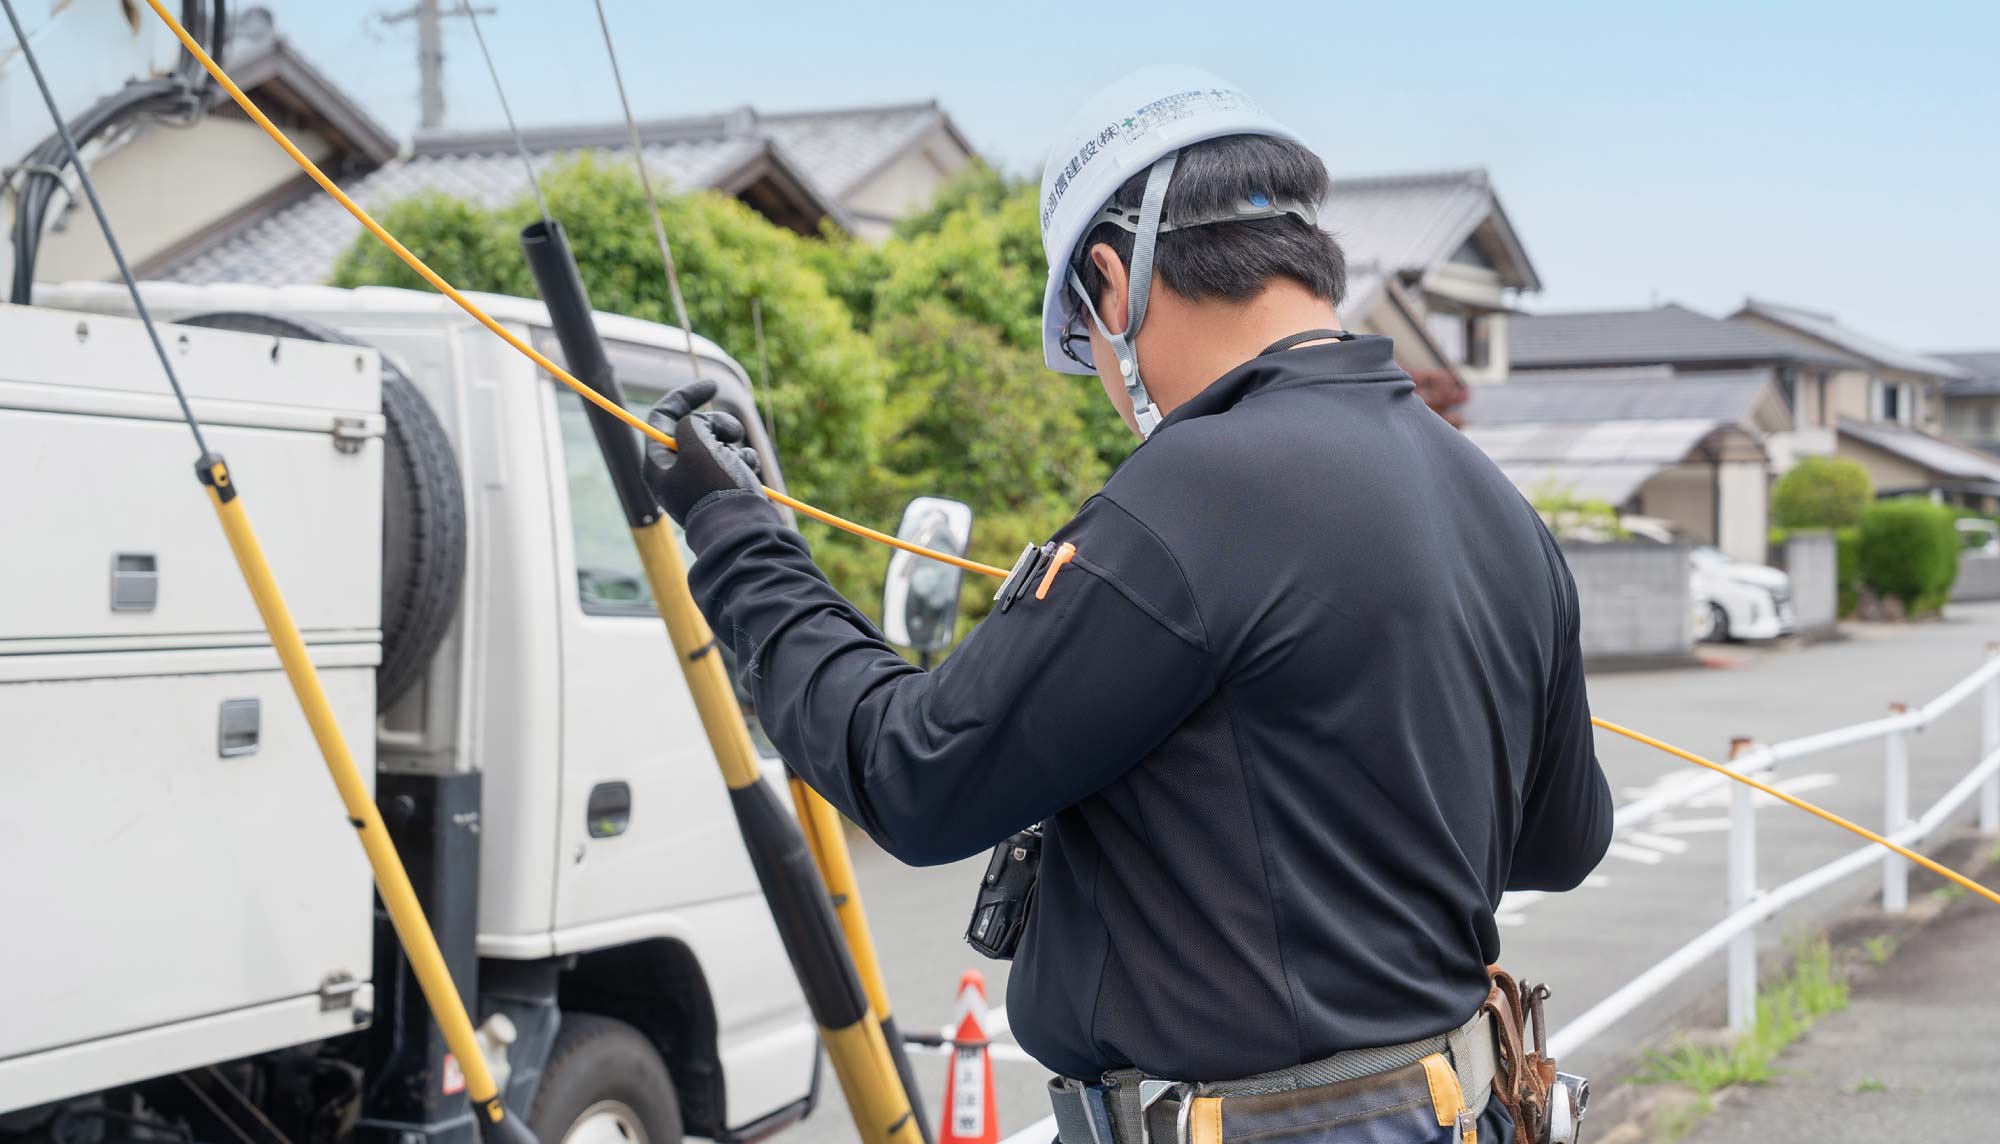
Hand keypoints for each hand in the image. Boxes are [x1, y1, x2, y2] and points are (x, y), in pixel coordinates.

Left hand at [641, 379, 764, 525]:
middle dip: (718, 424)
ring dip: (735, 444)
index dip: (685, 396)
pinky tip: (749, 473)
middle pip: (695, 427)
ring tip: (741, 462)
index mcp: (658, 463)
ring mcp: (701, 481)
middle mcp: (676, 472)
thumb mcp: (696, 444)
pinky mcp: (724, 489)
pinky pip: (735, 460)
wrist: (743, 530)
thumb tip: (702, 426)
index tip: (712, 386)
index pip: (662, 416)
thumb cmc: (715, 488)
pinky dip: (745, 461)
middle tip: (730, 434)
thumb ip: (691, 423)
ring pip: (719, 442)